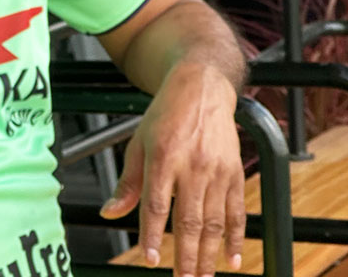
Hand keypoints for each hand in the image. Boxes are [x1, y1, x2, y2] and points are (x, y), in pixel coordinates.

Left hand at [99, 62, 244, 276]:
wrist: (201, 88)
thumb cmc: (165, 115)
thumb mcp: (138, 143)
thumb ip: (127, 183)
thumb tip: (110, 213)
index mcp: (163, 158)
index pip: (156, 205)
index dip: (152, 235)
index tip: (150, 260)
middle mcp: (192, 167)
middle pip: (189, 220)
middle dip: (185, 256)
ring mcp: (217, 172)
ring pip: (214, 222)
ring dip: (208, 254)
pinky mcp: (235, 174)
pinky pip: (236, 212)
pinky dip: (235, 238)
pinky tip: (231, 259)